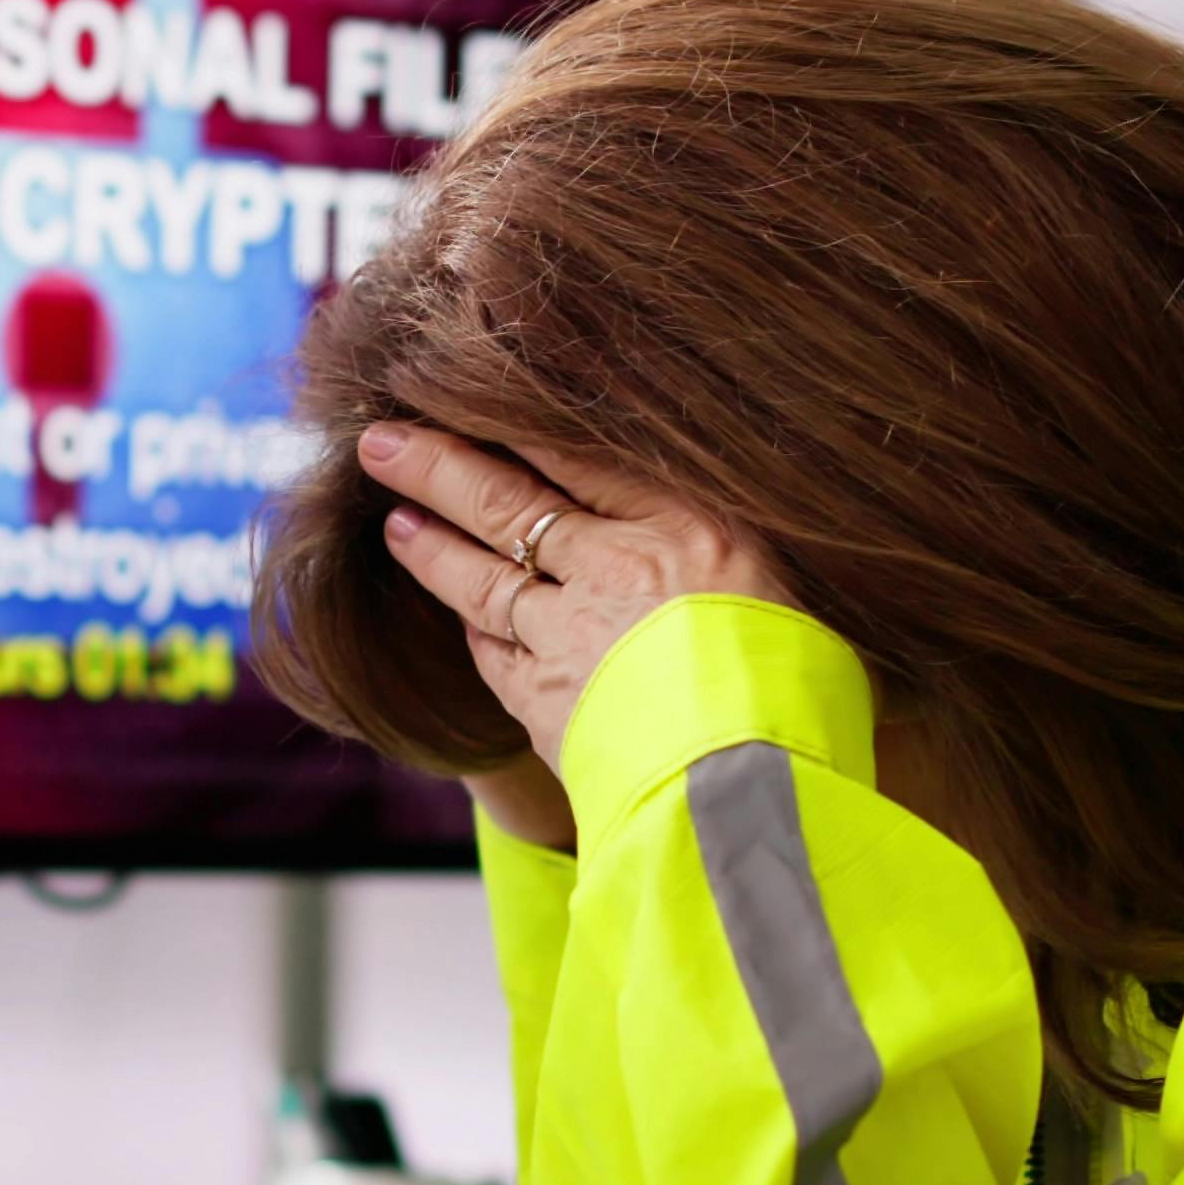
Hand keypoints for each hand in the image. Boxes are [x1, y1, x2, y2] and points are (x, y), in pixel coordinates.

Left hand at [356, 420, 781, 782]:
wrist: (751, 788)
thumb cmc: (803, 694)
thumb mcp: (799, 596)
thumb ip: (741, 560)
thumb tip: (727, 552)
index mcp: (692, 529)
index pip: (586, 460)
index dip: (519, 429)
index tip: (474, 397)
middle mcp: (617, 569)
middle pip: (510, 504)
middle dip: (439, 468)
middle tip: (380, 444)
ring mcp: (570, 635)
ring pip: (484, 578)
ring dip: (434, 547)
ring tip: (396, 520)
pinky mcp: (545, 702)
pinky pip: (494, 652)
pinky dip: (472, 627)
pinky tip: (455, 612)